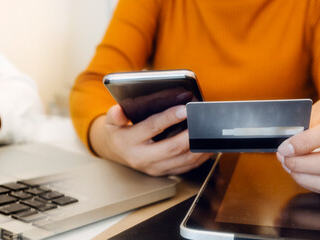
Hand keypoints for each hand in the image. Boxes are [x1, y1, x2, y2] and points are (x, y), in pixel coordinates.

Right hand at [89, 104, 212, 175]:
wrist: (114, 152)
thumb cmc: (117, 132)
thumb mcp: (110, 121)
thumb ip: (115, 115)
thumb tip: (119, 110)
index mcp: (128, 142)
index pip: (151, 128)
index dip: (169, 118)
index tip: (185, 109)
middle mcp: (142, 157)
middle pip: (172, 148)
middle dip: (190, 135)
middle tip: (203, 122)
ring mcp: (154, 168)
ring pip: (183, 160)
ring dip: (199, 148)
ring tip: (209, 134)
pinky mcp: (163, 173)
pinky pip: (186, 167)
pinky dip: (200, 157)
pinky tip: (206, 146)